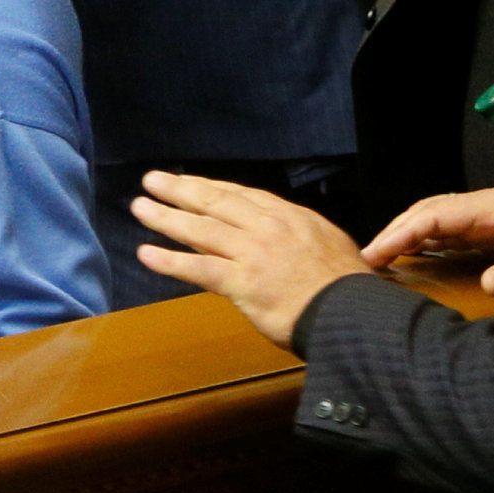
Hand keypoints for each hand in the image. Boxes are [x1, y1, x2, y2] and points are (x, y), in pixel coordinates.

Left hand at [128, 168, 370, 345]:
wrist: (354, 312)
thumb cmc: (346, 286)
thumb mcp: (328, 244)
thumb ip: (301, 236)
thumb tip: (287, 237)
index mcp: (290, 216)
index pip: (242, 195)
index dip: (211, 187)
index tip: (190, 181)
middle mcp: (267, 227)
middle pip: (215, 202)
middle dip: (181, 189)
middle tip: (152, 180)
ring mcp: (253, 252)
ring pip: (201, 228)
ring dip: (166, 217)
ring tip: (139, 207)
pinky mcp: (243, 281)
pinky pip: (199, 268)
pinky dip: (169, 261)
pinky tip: (145, 254)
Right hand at [361, 185, 493, 296]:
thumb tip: (489, 285)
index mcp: (491, 208)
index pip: (435, 214)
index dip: (403, 231)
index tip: (377, 251)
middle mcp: (481, 206)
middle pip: (426, 210)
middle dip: (394, 231)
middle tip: (367, 257)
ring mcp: (482, 214)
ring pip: (432, 216)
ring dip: (404, 232)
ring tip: (380, 255)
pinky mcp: (485, 227)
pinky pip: (444, 227)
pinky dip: (421, 237)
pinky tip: (411, 253)